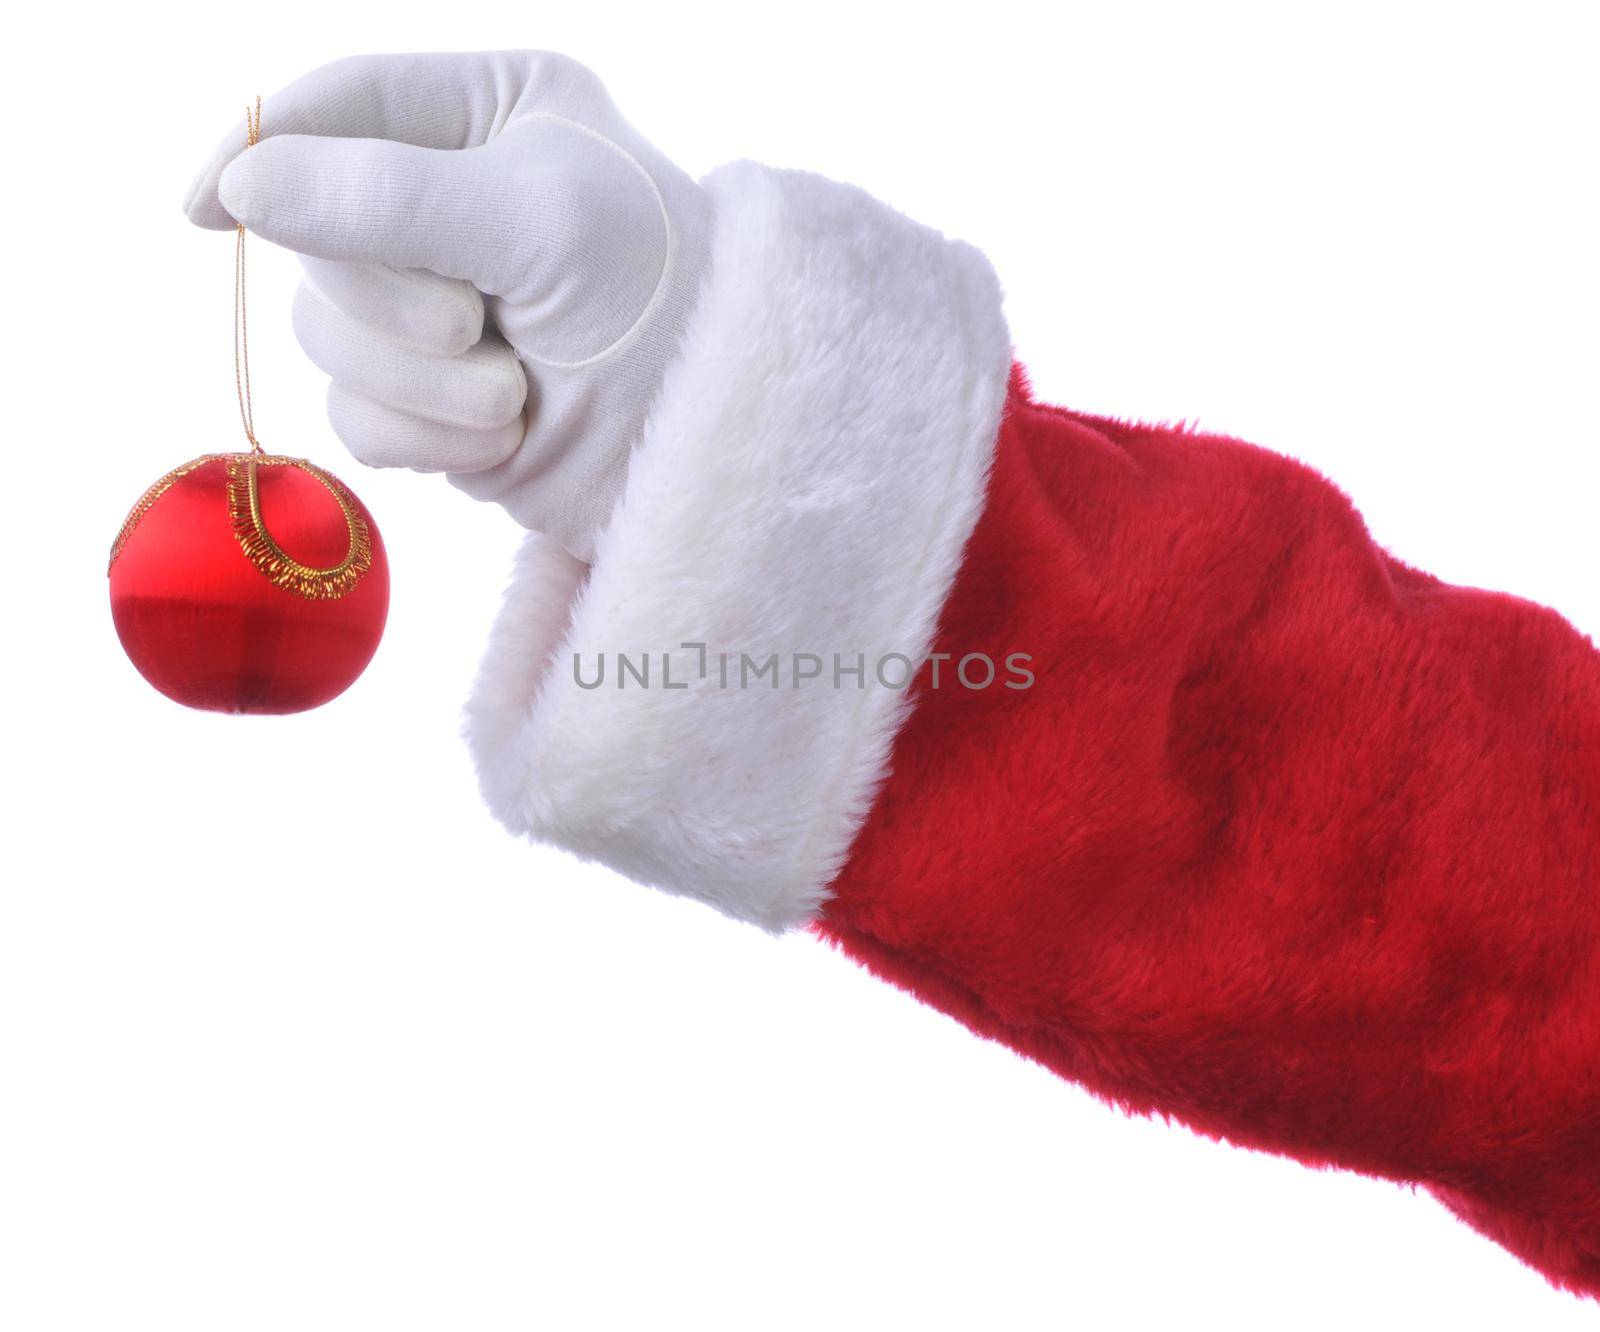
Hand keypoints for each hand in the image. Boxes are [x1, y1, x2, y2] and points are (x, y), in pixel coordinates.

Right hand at [184, 51, 711, 561]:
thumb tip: (243, 185)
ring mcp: (438, 301)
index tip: (208, 207)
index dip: (262, 150)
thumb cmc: (659, 304)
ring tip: (512, 398)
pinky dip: (427, 440)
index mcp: (487, 113)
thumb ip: (387, 196)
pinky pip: (360, 419)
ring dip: (417, 385)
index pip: (337, 104)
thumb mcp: (537, 223)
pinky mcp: (436, 397)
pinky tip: (504, 441)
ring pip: (328, 340)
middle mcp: (452, 197)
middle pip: (317, 237)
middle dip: (394, 304)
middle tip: (481, 326)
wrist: (714, 444)